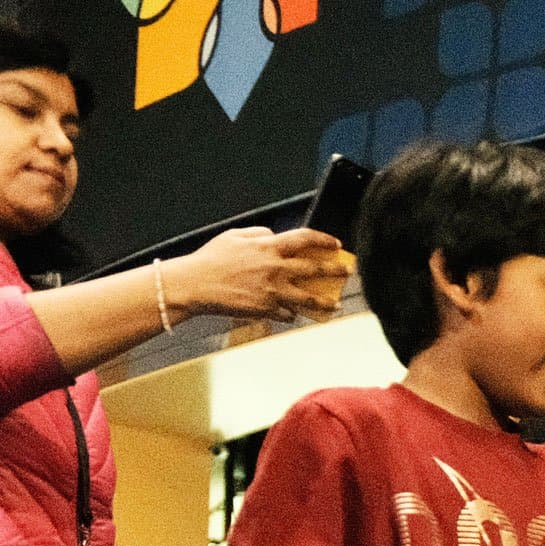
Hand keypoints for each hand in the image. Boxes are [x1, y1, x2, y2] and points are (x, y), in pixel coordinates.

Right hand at [168, 227, 348, 325]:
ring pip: (310, 298)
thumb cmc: (212, 259)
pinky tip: (295, 313)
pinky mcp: (267, 309)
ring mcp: (273, 290)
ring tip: (334, 304)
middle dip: (336, 271)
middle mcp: (275, 268)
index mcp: (268, 247)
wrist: (196, 285)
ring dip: (326, 302)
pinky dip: (292, 312)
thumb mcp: (234, 236)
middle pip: (316, 269)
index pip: (305, 239)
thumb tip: (274, 234)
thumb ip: (258, 233)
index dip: (324, 240)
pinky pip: (288, 313)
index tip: (335, 244)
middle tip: (347, 272)